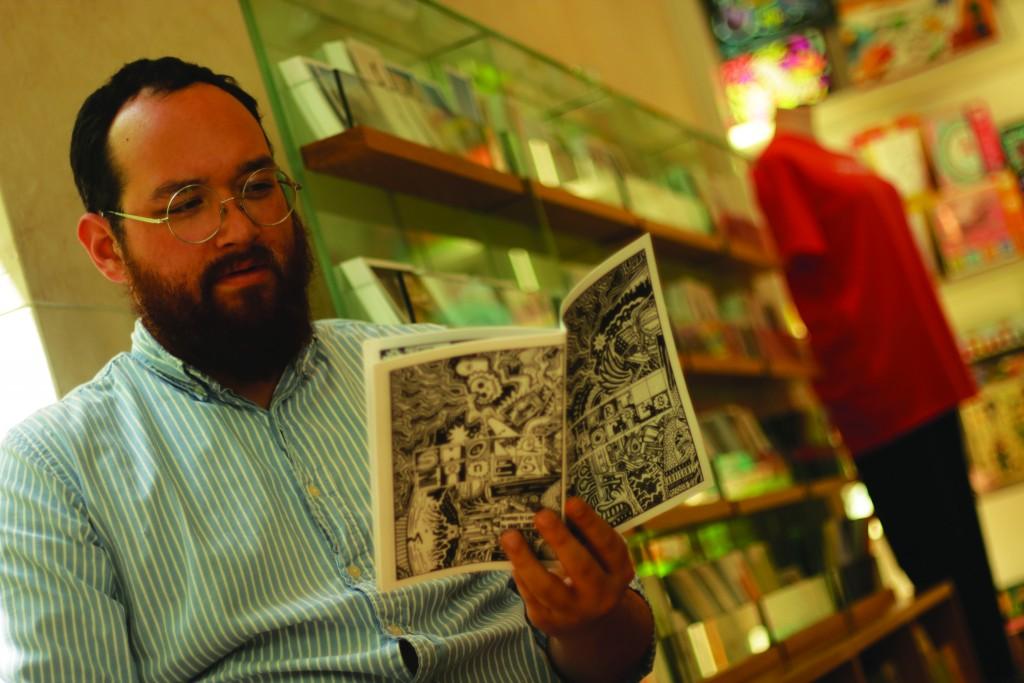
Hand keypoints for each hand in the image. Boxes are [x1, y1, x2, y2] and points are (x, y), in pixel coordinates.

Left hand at [500, 497, 635, 638]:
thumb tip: (552, 504)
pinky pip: (531, 596)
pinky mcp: (549, 621)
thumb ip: (582, 537)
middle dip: (560, 539)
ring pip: (548, 587)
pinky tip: (510, 558)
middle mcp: (601, 595)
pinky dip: (520, 574)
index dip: (590, 523)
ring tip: (510, 536)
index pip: (608, 545)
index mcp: (618, 571)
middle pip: (581, 567)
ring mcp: (575, 612)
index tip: (571, 501)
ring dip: (526, 559)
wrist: (588, 622)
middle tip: (541, 514)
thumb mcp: (598, 558)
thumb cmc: (590, 572)